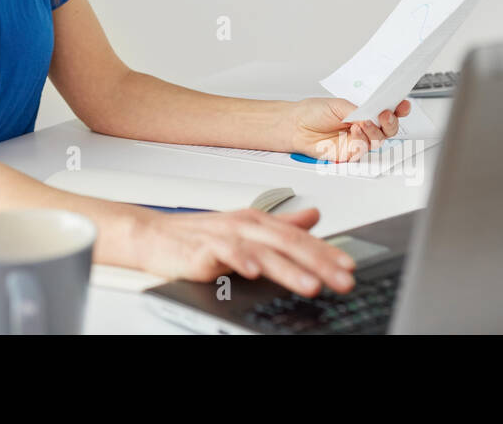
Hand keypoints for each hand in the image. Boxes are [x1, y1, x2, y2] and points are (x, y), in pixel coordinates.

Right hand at [133, 206, 355, 296]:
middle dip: (319, 263)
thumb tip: (314, 217)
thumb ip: (281, 224)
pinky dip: (239, 261)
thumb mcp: (245, 229)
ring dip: (288, 269)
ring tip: (311, 284)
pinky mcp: (201, 250)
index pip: (299, 237)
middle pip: (288, 244)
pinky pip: (223, 254)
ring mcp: (223, 237)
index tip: (349, 267)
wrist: (152, 236)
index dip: (326, 252)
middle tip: (343, 280)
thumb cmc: (197, 235)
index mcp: (257, 222)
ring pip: (263, 252)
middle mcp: (244, 226)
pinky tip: (253, 272)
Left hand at [289, 96, 410, 161]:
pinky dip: (362, 139)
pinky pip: (364, 148)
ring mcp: (358, 140)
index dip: (398, 108)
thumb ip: (358, 110)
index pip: (386, 110)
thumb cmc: (313, 112)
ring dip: (374, 130)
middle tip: (385, 115)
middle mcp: (363, 126)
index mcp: (363, 111)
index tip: (402, 105)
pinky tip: (354, 131)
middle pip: (388, 128)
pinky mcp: (350, 152)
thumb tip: (372, 115)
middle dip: (391, 121)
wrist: (296, 126)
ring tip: (362, 122)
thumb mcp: (338, 104)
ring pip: (379, 140)